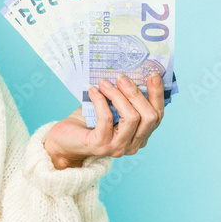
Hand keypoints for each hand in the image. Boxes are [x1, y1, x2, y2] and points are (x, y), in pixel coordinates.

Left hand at [43, 73, 164, 169]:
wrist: (63, 140)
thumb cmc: (87, 122)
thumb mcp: (109, 108)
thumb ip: (122, 98)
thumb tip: (128, 75)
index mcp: (140, 136)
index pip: (158, 115)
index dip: (157, 94)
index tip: (152, 74)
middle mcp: (133, 144)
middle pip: (149, 117)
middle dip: (137, 93)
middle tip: (121, 77)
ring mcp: (118, 147)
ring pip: (132, 117)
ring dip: (118, 95)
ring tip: (104, 82)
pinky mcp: (100, 145)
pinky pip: (107, 118)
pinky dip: (101, 101)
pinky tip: (93, 91)